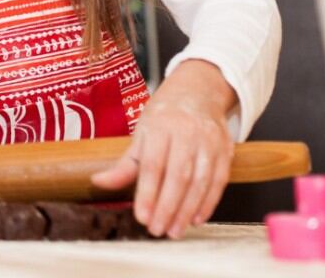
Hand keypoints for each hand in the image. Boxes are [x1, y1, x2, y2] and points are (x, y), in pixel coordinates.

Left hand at [91, 60, 235, 238]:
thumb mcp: (140, 134)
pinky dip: (208, 203)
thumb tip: (99, 182)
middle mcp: (186, 132)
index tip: (141, 217)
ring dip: (187, 210)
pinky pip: (219, 181)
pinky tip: (196, 219)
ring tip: (174, 230)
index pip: (152, 165)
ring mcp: (208, 141)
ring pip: (200, 181)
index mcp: (159, 127)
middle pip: (178, 176)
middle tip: (157, 230)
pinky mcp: (225, 151)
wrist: (198, 93)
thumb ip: (125, 164)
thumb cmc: (164, 116)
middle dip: (167, 207)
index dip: (147, 193)